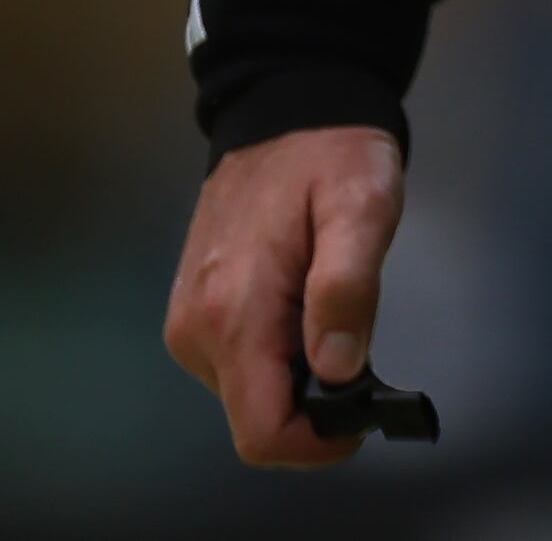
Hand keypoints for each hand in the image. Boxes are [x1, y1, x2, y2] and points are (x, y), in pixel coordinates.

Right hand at [162, 125, 406, 466]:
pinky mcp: (192, 313)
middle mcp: (196, 329)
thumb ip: (348, 286)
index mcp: (233, 312)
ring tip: (327, 307)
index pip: (262, 431)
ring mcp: (188, 322)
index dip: (316, 443)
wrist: (285, 108)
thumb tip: (337, 369)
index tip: (361, 412)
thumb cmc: (329, 153)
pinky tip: (302, 304)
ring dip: (297, 375)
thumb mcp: (362, 206)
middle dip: (313, 404)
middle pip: (257, 418)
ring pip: (250, 394)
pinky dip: (278, 354)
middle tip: (353, 339)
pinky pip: (240, 364)